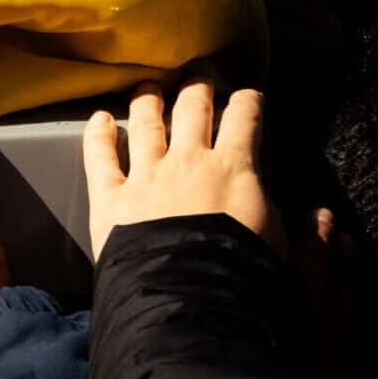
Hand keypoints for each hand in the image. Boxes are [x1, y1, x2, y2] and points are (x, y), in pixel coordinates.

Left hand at [83, 83, 275, 261]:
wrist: (193, 300)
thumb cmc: (245, 275)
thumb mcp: (279, 235)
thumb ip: (272, 201)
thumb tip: (265, 182)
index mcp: (235, 167)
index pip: (245, 118)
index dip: (249, 102)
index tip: (249, 96)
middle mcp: (188, 160)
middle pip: (192, 108)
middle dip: (198, 87)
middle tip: (199, 77)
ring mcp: (146, 175)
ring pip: (146, 123)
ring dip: (148, 100)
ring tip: (148, 87)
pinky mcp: (111, 197)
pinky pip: (100, 157)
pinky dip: (98, 134)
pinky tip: (100, 118)